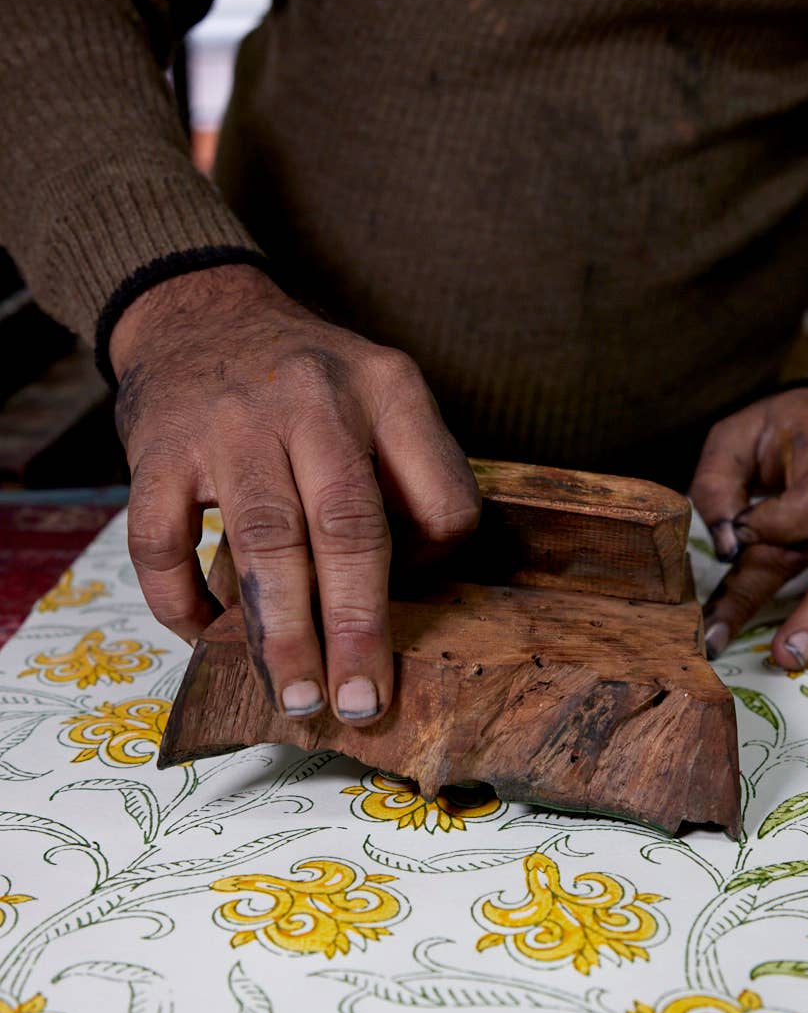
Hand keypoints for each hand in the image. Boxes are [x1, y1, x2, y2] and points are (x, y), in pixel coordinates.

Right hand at [111, 264, 479, 723]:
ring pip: (265, 541)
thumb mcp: (382, 395)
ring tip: (296, 696)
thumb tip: (415, 591)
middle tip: (362, 701)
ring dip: (282, 632)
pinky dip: (181, 601)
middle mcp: (315, 400)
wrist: (201, 310)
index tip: (419, 605)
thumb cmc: (307, 380)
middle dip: (359, 628)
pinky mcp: (159, 449)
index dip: (439, 565)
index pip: (442, 499)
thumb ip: (407, 475)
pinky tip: (205, 636)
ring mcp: (231, 422)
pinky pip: (164, 541)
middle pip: (350, 528)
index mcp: (388, 390)